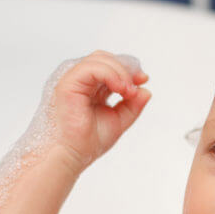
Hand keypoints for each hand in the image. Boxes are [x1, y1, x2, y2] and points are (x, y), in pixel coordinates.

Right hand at [51, 50, 150, 170]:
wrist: (73, 155)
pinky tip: (120, 88)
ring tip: (128, 91)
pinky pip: (90, 68)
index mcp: (91, 87)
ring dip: (119, 71)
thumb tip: (146, 90)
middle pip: (105, 58)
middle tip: (138, 83)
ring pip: (99, 59)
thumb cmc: (89, 141)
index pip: (110, 65)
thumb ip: (133, 105)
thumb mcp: (119, 120)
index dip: (128, 68)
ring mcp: (73, 81)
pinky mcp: (68, 84)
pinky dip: (110, 74)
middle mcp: (81, 81)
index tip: (143, 79)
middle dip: (125, 68)